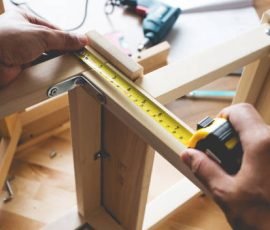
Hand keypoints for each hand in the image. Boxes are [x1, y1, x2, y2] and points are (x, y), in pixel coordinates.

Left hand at [0, 10, 88, 86]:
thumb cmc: (5, 39)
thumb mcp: (41, 35)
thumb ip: (63, 38)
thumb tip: (80, 39)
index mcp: (25, 19)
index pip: (53, 29)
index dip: (66, 37)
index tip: (79, 45)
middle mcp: (23, 36)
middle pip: (50, 44)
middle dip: (61, 51)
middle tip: (74, 56)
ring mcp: (22, 53)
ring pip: (45, 58)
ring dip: (53, 62)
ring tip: (64, 65)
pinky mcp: (22, 68)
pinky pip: (39, 69)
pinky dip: (46, 71)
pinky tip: (53, 72)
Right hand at [180, 103, 269, 229]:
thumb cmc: (269, 221)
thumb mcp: (228, 194)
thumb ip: (205, 169)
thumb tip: (190, 155)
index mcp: (263, 143)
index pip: (239, 111)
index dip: (222, 119)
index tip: (213, 137)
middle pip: (248, 126)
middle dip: (230, 140)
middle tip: (221, 161)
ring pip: (259, 140)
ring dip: (243, 152)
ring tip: (238, 175)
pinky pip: (268, 151)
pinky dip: (256, 159)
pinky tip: (252, 180)